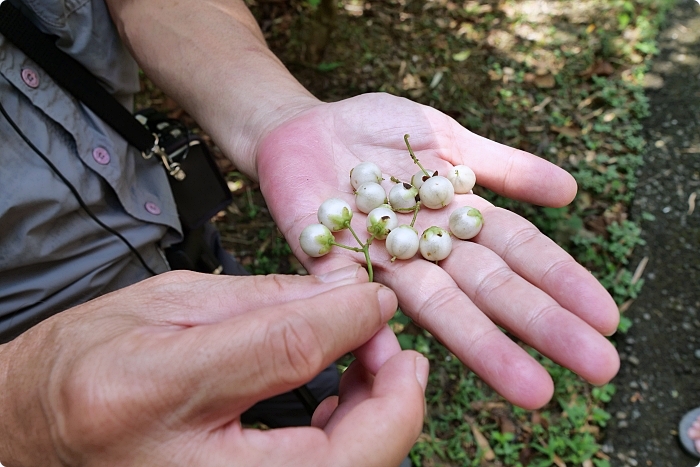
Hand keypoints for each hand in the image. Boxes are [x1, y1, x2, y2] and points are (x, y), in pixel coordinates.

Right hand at [0, 268, 427, 466]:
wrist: (29, 435)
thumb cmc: (84, 363)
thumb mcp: (164, 303)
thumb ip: (262, 300)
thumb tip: (342, 297)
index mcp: (154, 390)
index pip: (287, 350)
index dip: (351, 319)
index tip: (377, 299)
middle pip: (335, 455)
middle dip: (393, 405)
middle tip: (401, 357)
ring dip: (382, 430)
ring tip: (374, 374)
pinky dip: (353, 451)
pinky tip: (347, 410)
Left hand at [257, 92, 619, 409]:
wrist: (304, 128)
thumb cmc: (379, 132)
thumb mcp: (446, 137)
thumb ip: (501, 164)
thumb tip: (571, 191)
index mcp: (457, 220)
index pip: (519, 254)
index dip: (561, 283)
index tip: (606, 319)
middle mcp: (426, 249)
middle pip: (490, 289)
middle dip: (543, 326)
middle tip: (597, 367)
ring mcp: (382, 260)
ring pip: (437, 305)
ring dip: (482, 344)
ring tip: (530, 386)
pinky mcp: (330, 263)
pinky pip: (352, 299)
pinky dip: (373, 333)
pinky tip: (400, 364)